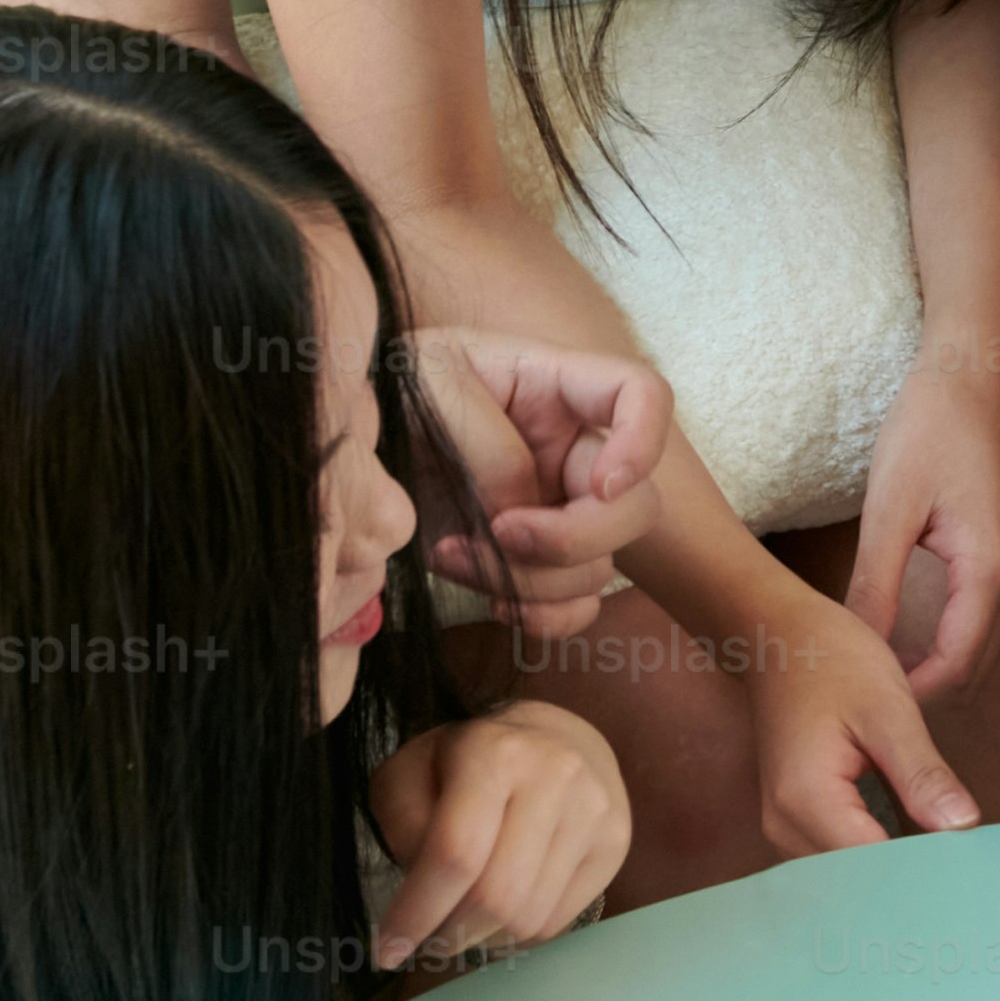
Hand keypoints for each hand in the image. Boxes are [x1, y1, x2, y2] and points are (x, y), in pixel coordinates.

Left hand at [365, 700, 631, 968]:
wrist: (558, 737)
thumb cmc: (468, 762)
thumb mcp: (412, 772)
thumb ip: (402, 822)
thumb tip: (421, 887)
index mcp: (492, 754)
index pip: (456, 853)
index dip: (418, 912)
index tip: (387, 950)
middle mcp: (554, 777)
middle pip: (496, 896)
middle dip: (450, 935)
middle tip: (427, 942)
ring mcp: (594, 811)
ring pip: (529, 918)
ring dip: (484, 940)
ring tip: (463, 924)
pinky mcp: (615, 843)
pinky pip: (559, 921)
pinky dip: (518, 935)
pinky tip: (500, 917)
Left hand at [405, 326, 672, 638]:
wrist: (355, 443)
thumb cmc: (397, 391)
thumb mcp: (430, 384)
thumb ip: (484, 442)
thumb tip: (517, 511)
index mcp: (559, 388)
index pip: (642, 395)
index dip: (644, 442)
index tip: (601, 487)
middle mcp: (572, 453)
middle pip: (637, 506)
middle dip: (576, 536)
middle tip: (503, 531)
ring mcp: (557, 512)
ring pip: (598, 569)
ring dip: (532, 579)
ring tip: (455, 553)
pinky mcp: (530, 562)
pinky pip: (572, 608)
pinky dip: (539, 617)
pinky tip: (491, 597)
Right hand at [747, 584, 984, 856]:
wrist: (777, 637)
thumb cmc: (831, 660)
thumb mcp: (889, 709)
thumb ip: (923, 773)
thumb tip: (963, 828)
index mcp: (808, 801)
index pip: (874, 869)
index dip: (925, 875)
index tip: (972, 873)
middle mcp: (786, 828)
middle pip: (858, 884)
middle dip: (912, 882)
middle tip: (969, 877)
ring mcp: (785, 829)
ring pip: (847, 879)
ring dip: (895, 875)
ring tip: (948, 866)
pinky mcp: (796, 823)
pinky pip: (840, 859)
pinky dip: (878, 858)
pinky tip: (917, 848)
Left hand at [846, 368, 999, 692]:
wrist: (967, 380)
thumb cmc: (927, 431)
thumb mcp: (889, 510)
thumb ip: (876, 586)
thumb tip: (858, 650)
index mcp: (990, 569)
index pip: (957, 665)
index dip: (911, 695)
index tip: (862, 702)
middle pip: (973, 670)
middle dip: (923, 693)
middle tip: (862, 696)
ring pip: (979, 653)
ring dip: (935, 673)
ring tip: (875, 675)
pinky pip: (980, 627)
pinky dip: (946, 648)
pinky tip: (902, 642)